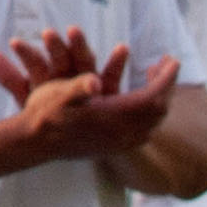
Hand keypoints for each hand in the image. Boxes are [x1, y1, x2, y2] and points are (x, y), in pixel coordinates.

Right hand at [0, 28, 179, 164]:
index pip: (153, 96)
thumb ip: (79, 86)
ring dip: (159, 98)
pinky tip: (140, 104)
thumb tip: (95, 81)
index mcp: (114, 116)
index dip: (166, 77)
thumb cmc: (46, 115)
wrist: (35, 144)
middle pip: (159, 108)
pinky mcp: (116, 147)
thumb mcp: (58, 94)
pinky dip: (150, 113)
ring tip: (153, 80)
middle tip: (163, 65)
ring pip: (154, 120)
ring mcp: (121, 142)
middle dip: (165, 84)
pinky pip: (145, 130)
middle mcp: (123, 132)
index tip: (171, 59)